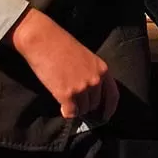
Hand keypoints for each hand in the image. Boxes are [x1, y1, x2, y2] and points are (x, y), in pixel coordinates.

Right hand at [9, 7, 118, 121]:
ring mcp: (82, 88)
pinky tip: (62, 107)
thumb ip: (91, 74)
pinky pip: (70, 112)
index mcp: (103, 69)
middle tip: (75, 102)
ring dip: (75, 109)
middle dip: (85, 106)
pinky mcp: (67, 94)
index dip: (109, 108)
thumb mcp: (86, 58)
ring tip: (66, 100)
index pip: (112, 95)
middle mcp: (95, 80)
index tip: (105, 116)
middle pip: (94, 104)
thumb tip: (90, 93)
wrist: (44, 40)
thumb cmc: (62, 45)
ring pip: (82, 109)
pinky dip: (66, 112)